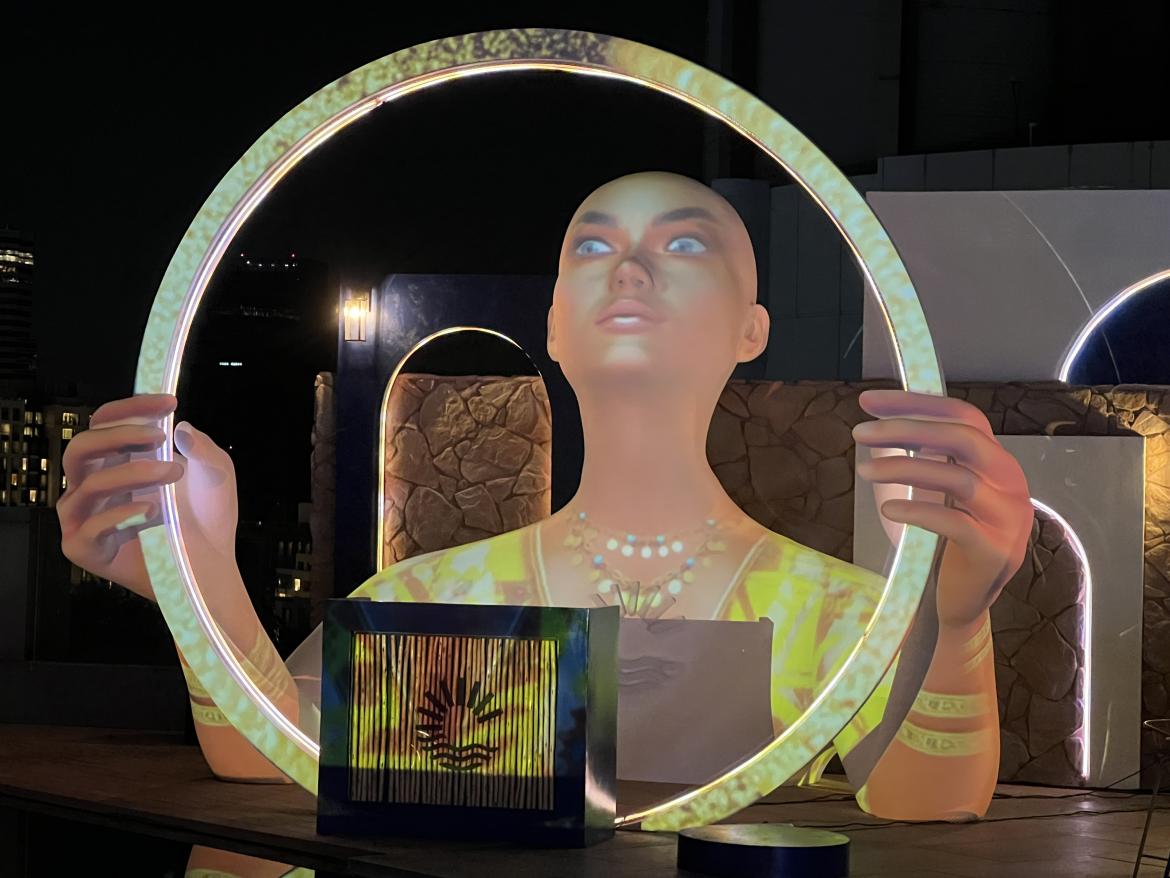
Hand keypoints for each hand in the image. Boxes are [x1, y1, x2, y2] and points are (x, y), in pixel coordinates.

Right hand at [59, 393, 240, 599]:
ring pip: (87, 483)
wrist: (212, 567)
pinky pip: (91, 525)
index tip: (168, 402)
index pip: (104, 425)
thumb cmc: (206, 520)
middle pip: (81, 447)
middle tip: (159, 436)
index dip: (131, 408)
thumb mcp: (215, 474)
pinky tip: (153, 510)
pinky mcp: (85, 550)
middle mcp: (93, 488)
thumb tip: (182, 427)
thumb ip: (201, 448)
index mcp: (115, 464)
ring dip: (133, 471)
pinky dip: (122, 514)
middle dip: (119, 435)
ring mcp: (84, 519)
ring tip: (173, 473)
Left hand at [852, 389, 1031, 628]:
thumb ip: (913, 461)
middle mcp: (1010, 484)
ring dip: (904, 469)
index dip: (917, 403)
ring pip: (958, 478)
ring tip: (864, 470)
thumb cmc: (941, 543)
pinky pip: (955, 523)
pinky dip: (917, 511)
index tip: (868, 401)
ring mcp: (1008, 518)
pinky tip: (889, 508)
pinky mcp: (996, 551)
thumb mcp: (927, 493)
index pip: (963, 417)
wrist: (960, 601)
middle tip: (861, 432)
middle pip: (965, 438)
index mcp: (995, 463)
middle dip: (908, 428)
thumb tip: (875, 430)